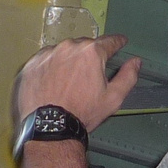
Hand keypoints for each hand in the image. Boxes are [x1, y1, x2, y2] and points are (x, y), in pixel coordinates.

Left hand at [15, 33, 140, 129]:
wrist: (50, 126)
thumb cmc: (82, 112)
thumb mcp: (113, 98)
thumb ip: (128, 76)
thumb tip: (135, 62)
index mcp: (91, 53)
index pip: (109, 41)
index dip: (117, 42)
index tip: (119, 42)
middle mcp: (69, 47)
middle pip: (84, 46)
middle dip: (89, 57)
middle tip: (89, 75)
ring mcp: (48, 54)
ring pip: (64, 52)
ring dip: (68, 61)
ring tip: (69, 81)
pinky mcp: (32, 63)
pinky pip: (45, 59)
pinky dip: (51, 67)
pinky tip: (53, 82)